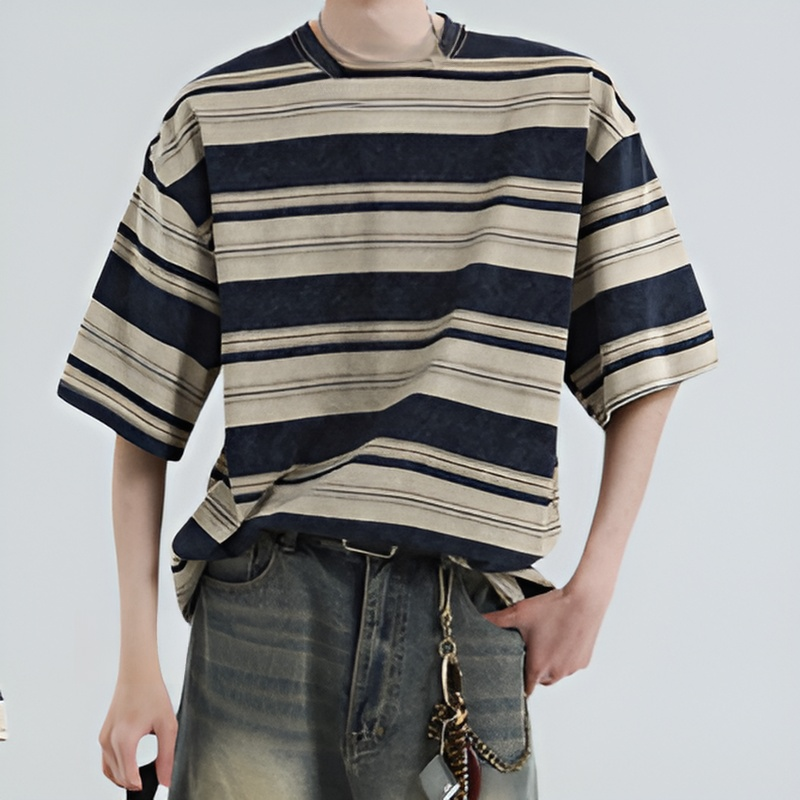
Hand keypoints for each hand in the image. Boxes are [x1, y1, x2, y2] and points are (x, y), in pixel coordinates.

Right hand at [98, 674, 176, 790]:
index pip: (129, 777)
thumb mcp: (167, 725)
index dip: (142, 786)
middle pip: (119, 777)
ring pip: (110, 771)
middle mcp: (109, 741)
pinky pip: (106, 761)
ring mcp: (103, 739)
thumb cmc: (152, 694)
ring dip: (124, 777)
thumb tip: (166, 780)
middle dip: (135, 783)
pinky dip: (116, 768)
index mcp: (124, 740)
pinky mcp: (103, 735)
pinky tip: (130, 767)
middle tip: (152, 781)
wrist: (137, 674)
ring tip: (142, 777)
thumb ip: (167, 756)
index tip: (154, 786)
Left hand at [483, 584, 609, 695]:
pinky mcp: (584, 661)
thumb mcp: (520, 613)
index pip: (526, 688)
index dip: (518, 681)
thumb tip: (478, 619)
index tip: (513, 672)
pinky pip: (570, 665)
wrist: (585, 600)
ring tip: (544, 641)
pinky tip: (560, 638)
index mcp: (538, 667)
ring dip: (549, 663)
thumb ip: (496, 620)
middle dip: (533, 669)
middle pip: (540, 680)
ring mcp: (572, 668)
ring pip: (556, 673)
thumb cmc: (553, 608)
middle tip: (528, 648)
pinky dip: (564, 656)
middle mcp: (556, 673)